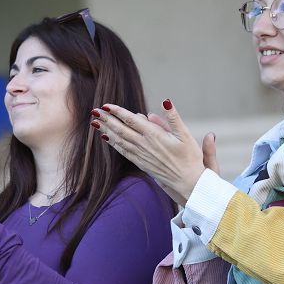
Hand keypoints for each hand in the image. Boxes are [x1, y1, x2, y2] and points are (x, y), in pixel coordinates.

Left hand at [97, 100, 213, 205]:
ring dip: (106, 130)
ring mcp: (141, 155)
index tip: (106, 105)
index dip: (118, 112)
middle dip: (107, 119)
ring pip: (119, 140)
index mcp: (153, 135)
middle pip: (121, 129)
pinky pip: (123, 151)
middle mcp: (144, 144)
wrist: (187, 182)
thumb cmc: (189, 157)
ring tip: (95, 122)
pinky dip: (113, 144)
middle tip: (94, 111)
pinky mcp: (141, 163)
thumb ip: (173, 118)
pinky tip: (106, 138)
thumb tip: (165, 101)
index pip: (131, 120)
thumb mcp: (185, 134)